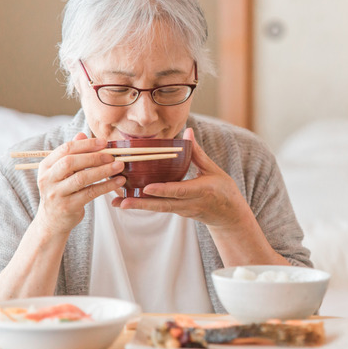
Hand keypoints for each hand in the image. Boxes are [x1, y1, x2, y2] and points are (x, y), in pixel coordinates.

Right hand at [35, 132, 125, 235]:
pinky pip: (90, 193)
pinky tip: (118, 182)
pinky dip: (106, 186)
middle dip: (94, 157)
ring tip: (119, 166)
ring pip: (81, 178)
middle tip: (113, 155)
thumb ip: (71, 154)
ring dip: (103, 171)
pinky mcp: (67, 206)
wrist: (52, 222)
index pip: (65, 149)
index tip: (104, 142)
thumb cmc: (61, 192)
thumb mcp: (62, 173)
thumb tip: (82, 134)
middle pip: (71, 162)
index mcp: (46, 166)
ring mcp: (56, 194)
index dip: (86, 144)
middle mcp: (47, 179)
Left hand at [112, 128, 250, 228]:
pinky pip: (160, 208)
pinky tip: (128, 200)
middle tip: (122, 201)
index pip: (179, 190)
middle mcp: (190, 203)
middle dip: (142, 204)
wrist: (230, 216)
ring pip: (158, 208)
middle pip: (163, 205)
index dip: (163, 190)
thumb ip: (197, 153)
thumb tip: (188, 132)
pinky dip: (145, 205)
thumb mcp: (213, 169)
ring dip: (138, 206)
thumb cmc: (224, 190)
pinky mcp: (178, 213)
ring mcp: (183, 210)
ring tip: (118, 202)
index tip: (147, 188)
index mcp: (202, 190)